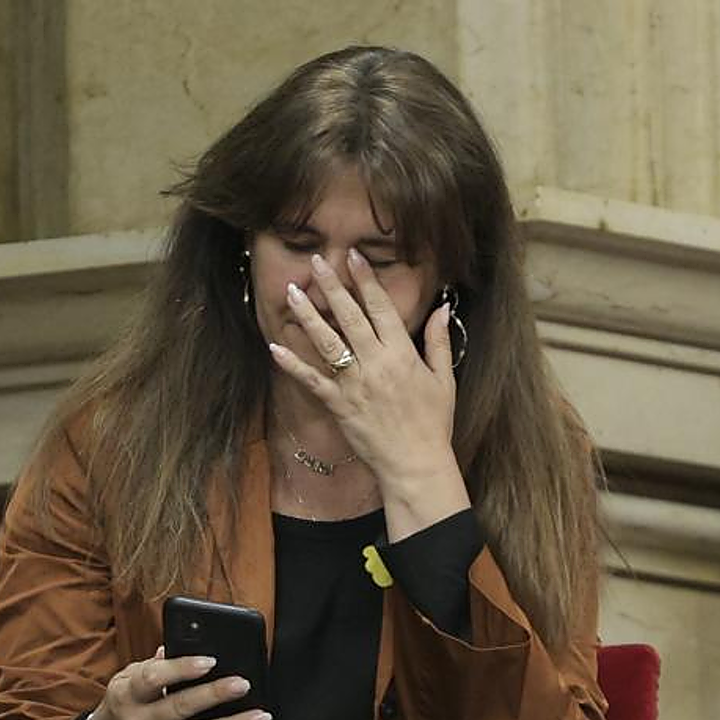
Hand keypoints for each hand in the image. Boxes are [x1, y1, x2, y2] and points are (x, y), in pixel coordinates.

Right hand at [85, 647, 271, 719]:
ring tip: (259, 714)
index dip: (181, 668)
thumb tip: (177, 646)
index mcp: (128, 692)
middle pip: (179, 707)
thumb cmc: (127, 698)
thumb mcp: (131, 675)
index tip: (209, 661)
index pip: (153, 678)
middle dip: (213, 695)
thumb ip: (155, 662)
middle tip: (241, 683)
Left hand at [269, 249, 469, 539]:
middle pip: (349, 317)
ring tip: (292, 292)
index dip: (365, 280)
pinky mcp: (338, 404)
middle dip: (332, 287)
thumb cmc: (433, 423)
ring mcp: (354, 384)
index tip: (352, 256)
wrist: (415, 463)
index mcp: (402, 354)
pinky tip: (275, 347)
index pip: (381, 308)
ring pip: (327, 342)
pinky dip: (292, 364)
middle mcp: (376, 363)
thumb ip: (438, 341)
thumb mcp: (444, 379)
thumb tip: (442, 308)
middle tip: (316, 262)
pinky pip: (311, 381)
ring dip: (308, 315)